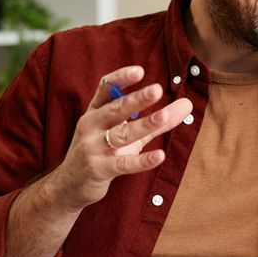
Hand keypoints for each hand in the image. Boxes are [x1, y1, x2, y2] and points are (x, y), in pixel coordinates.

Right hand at [49, 65, 192, 210]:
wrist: (70, 185)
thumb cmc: (102, 153)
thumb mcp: (127, 134)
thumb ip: (157, 120)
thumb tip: (188, 104)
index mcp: (95, 112)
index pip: (105, 88)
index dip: (120, 78)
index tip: (139, 71)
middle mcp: (90, 126)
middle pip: (115, 109)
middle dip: (136, 99)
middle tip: (157, 90)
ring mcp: (92, 148)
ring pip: (121, 134)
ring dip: (143, 125)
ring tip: (163, 116)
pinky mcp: (98, 169)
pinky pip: (123, 164)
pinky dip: (141, 161)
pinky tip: (160, 156)